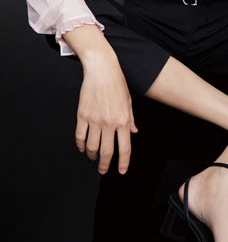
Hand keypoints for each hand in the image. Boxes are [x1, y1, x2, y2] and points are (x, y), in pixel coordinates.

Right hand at [75, 55, 137, 174]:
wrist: (102, 70)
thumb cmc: (117, 83)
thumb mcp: (129, 102)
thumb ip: (131, 119)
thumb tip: (134, 132)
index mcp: (123, 120)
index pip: (124, 148)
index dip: (123, 162)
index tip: (121, 170)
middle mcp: (109, 123)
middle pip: (106, 152)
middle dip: (105, 164)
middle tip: (103, 170)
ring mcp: (94, 120)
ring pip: (92, 147)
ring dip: (92, 155)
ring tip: (93, 157)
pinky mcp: (82, 115)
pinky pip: (80, 136)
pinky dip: (81, 145)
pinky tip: (83, 147)